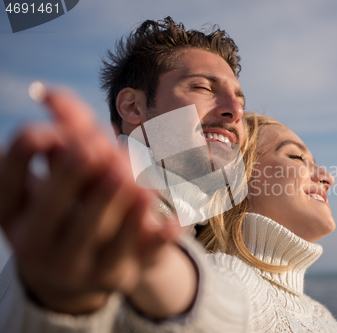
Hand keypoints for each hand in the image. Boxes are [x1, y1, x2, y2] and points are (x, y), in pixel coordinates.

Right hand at [0, 85, 174, 313]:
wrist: (87, 267)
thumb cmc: (73, 203)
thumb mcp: (66, 169)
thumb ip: (66, 128)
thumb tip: (49, 92)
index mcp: (13, 215)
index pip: (7, 177)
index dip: (26, 148)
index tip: (47, 130)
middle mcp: (34, 245)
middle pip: (52, 205)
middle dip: (74, 172)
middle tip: (95, 148)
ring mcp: (74, 266)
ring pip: (96, 230)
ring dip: (115, 200)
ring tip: (134, 180)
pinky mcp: (115, 275)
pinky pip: (138, 254)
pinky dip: (157, 237)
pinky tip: (174, 223)